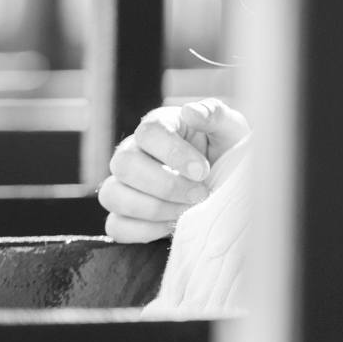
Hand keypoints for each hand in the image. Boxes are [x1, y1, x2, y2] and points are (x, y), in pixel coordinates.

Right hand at [99, 98, 250, 242]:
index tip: (202, 171)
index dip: (174, 154)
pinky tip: (172, 224)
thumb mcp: (230, 129)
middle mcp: (133, 152)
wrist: (230, 185)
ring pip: (112, 195)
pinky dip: (144, 230)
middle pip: (123, 164)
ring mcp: (123, 184)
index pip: (149, 133)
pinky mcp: (124, 214)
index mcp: (158, 125)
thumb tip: (190, 112)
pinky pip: (116, 226)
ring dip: (153, 208)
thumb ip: (214, 115)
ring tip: (186, 211)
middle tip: (199, 194)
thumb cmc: (227, 151)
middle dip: (165, 185)